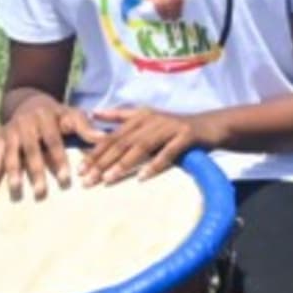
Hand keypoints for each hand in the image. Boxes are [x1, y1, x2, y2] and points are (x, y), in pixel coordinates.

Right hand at [0, 102, 98, 198]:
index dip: (59, 159)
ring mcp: (10, 130)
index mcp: (45, 117)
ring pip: (11, 153)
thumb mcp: (71, 114)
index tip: (65, 180)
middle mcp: (25, 123)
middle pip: (31, 149)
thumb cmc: (56, 114)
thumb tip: (103, 138)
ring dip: (13, 172)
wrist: (28, 101)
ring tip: (16, 190)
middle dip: (36, 171)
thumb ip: (85, 127)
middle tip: (41, 192)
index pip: (53, 141)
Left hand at [81, 108, 204, 185]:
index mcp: (140, 116)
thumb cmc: (175, 127)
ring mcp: (170, 127)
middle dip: (103, 161)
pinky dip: (155, 164)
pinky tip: (142, 177)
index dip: (96, 151)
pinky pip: (168, 152)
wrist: (211, 125)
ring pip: (142, 146)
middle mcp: (153, 119)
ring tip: (108, 179)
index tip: (81, 168)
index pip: (113, 136)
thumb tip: (95, 113)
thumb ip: (121, 116)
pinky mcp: (187, 136)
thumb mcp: (147, 118)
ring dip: (124, 163)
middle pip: (124, 142)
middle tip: (88, 179)